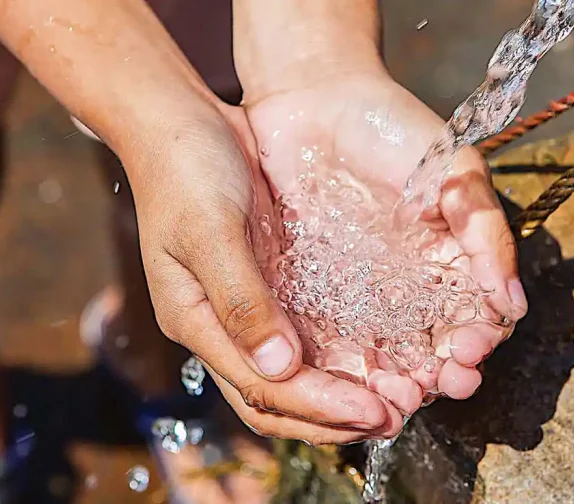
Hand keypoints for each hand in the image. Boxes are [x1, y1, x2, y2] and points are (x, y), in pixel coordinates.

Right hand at [120, 101, 403, 443]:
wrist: (178, 120)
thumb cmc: (184, 169)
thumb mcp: (210, 231)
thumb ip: (241, 299)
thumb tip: (280, 366)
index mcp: (196, 320)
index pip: (261, 388)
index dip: (317, 407)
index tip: (371, 411)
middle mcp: (221, 325)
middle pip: (277, 398)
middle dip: (333, 417)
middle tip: (396, 418)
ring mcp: (246, 307)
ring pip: (294, 374)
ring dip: (341, 394)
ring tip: (396, 400)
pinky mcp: (270, 283)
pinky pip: (306, 334)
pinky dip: (340, 356)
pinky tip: (378, 357)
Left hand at [245, 70, 527, 414]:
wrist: (314, 99)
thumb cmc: (393, 128)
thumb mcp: (454, 171)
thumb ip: (485, 233)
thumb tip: (512, 302)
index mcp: (452, 263)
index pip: (476, 320)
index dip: (479, 341)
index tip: (471, 349)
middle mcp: (411, 288)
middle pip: (435, 350)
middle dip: (442, 375)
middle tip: (440, 384)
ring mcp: (364, 295)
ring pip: (387, 356)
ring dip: (397, 383)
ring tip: (399, 396)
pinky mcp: (316, 295)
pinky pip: (335, 342)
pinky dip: (347, 368)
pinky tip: (352, 380)